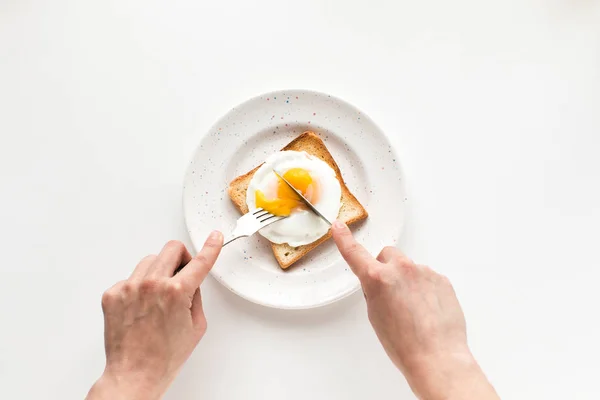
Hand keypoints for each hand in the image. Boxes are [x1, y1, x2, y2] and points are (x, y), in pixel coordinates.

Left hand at [86, 232, 223, 399]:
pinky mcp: (113, 294)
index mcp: (176, 292)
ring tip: (158, 298)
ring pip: (150, 261)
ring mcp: (129, 288)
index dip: (211, 247)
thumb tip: (191, 280)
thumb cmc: (165, 356)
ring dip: (159, 272)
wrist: (134, 373)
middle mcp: (151, 284)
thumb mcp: (196, 325)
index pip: (200, 262)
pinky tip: (141, 308)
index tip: (214, 237)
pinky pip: (131, 278)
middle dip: (181, 258)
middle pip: (171, 249)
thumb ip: (195, 296)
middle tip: (182, 273)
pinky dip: (139, 287)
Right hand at [331, 221, 498, 399]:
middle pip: (387, 256)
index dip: (344, 239)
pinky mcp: (441, 279)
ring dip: (407, 282)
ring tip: (413, 311)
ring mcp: (424, 272)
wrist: (436, 356)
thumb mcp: (376, 316)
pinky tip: (427, 311)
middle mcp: (401, 269)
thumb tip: (382, 283)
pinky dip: (424, 290)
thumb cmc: (403, 344)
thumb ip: (375, 291)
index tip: (338, 227)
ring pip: (409, 269)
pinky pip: (427, 278)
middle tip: (390, 294)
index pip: (355, 254)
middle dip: (385, 268)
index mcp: (378, 279)